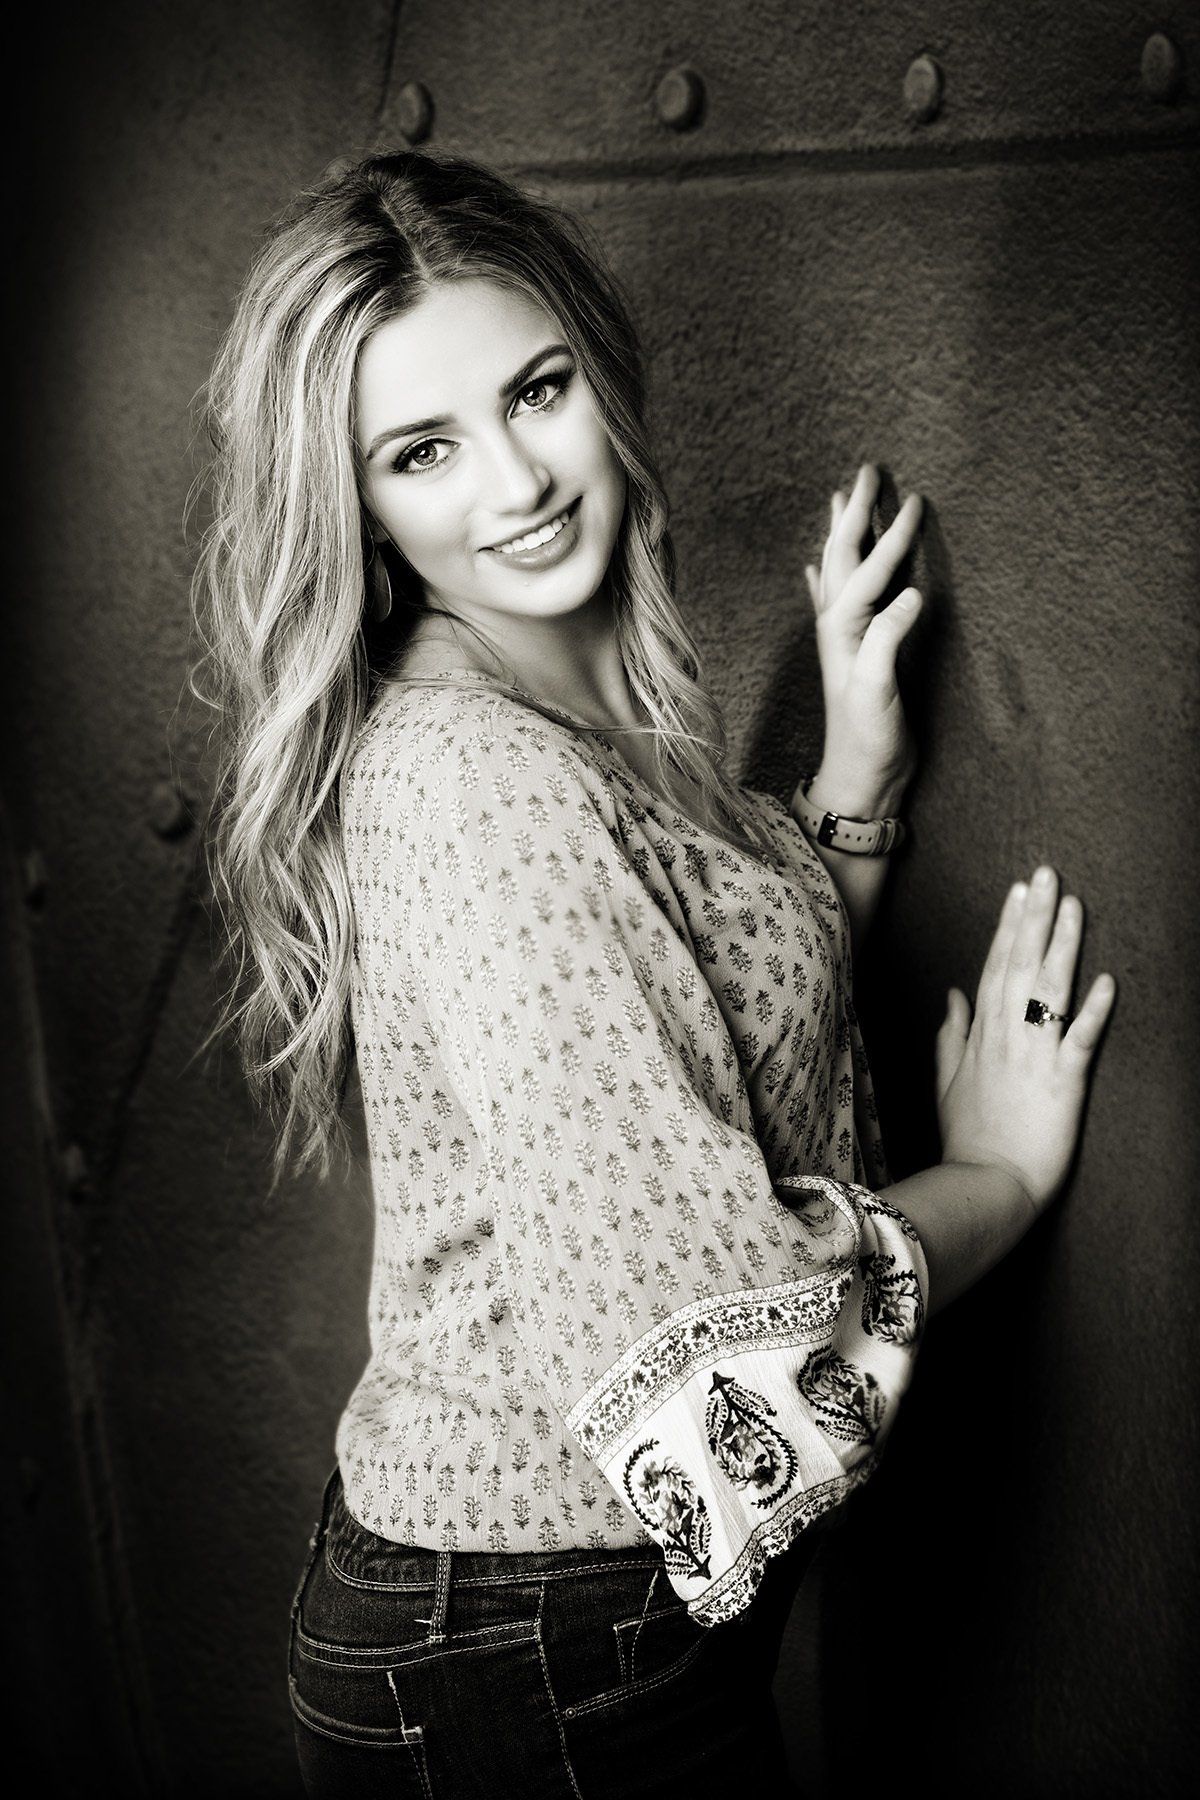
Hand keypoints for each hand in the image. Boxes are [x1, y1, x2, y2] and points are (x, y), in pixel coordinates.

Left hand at [804, 464, 924, 807]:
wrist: (859, 778)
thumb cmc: (868, 738)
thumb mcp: (878, 689)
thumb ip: (888, 640)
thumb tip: (912, 594)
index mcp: (844, 628)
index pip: (871, 569)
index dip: (893, 535)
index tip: (916, 500)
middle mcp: (839, 626)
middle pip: (844, 555)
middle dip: (856, 512)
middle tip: (870, 471)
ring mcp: (844, 637)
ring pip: (841, 570)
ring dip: (843, 533)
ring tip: (842, 498)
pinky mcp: (853, 651)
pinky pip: (837, 599)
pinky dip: (830, 576)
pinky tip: (817, 568)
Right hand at [935, 868, 1116, 1213]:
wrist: (986, 1184)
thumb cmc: (968, 1137)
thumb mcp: (947, 1081)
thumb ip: (951, 1034)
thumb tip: (952, 994)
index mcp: (982, 1035)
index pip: (994, 968)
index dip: (1008, 927)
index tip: (1019, 891)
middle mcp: (1007, 1036)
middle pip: (1020, 965)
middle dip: (1035, 918)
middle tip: (1047, 874)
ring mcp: (1035, 1056)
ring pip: (1049, 990)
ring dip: (1062, 946)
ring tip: (1074, 905)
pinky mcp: (1063, 1083)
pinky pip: (1080, 1040)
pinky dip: (1093, 1011)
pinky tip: (1107, 981)